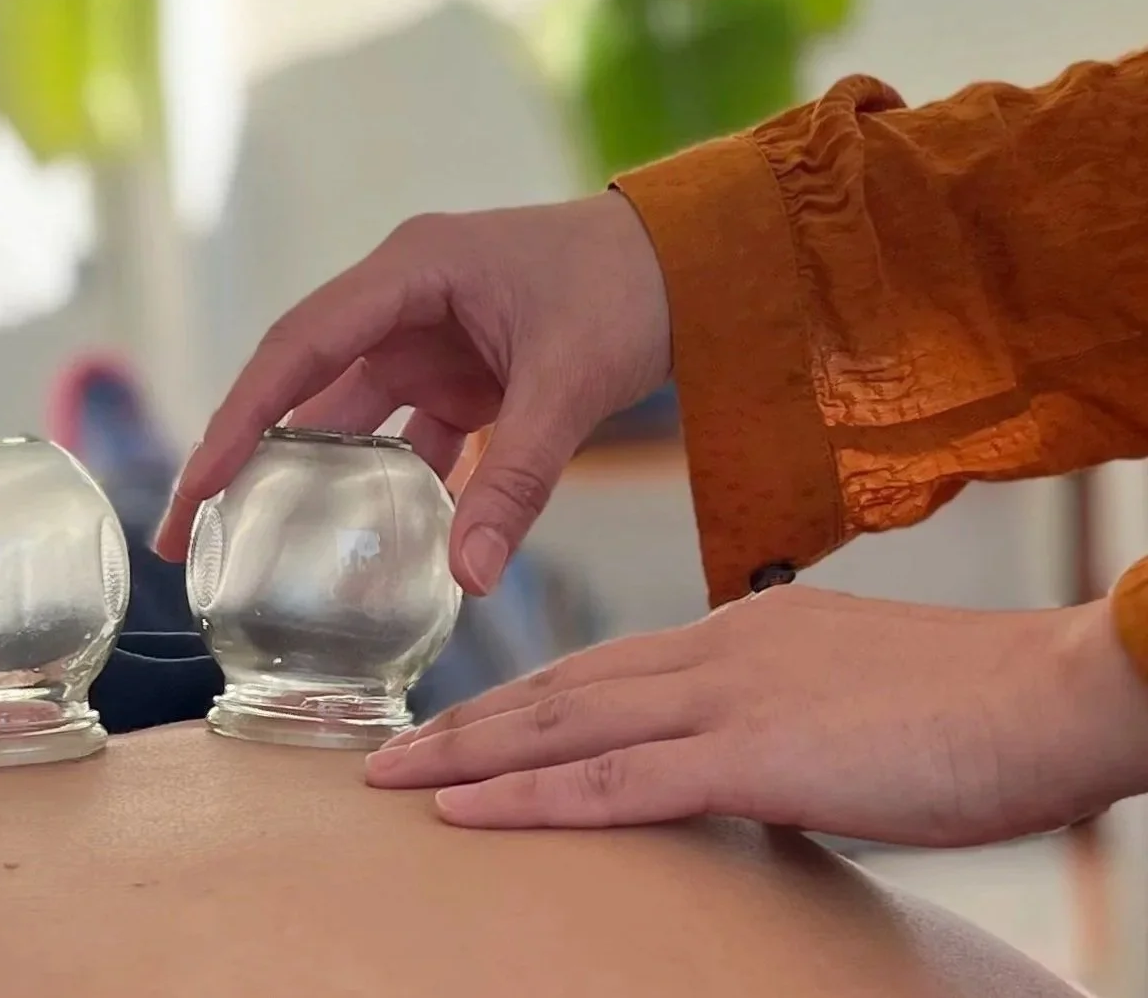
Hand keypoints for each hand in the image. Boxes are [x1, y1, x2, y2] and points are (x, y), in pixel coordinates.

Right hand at [153, 192, 669, 594]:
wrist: (694, 264)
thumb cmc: (629, 288)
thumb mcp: (569, 383)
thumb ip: (517, 479)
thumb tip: (468, 578)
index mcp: (411, 273)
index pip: (299, 348)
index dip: (239, 418)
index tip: (197, 486)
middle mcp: (403, 302)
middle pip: (304, 386)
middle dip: (247, 458)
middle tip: (190, 534)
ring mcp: (429, 339)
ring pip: (350, 417)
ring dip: (314, 479)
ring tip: (263, 549)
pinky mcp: (460, 374)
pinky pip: (408, 436)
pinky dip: (395, 487)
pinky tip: (376, 545)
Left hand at [364, 585, 1147, 846]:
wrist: (1053, 692)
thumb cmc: (974, 707)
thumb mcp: (854, 703)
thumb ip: (783, 724)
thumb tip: (748, 766)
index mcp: (741, 632)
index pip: (605, 664)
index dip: (525, 692)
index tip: (468, 716)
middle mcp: (715, 650)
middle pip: (562, 685)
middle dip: (468, 719)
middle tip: (390, 744)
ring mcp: (725, 697)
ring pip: (563, 724)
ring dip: (466, 753)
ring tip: (389, 777)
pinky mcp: (749, 754)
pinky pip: (613, 780)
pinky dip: (528, 796)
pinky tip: (461, 810)